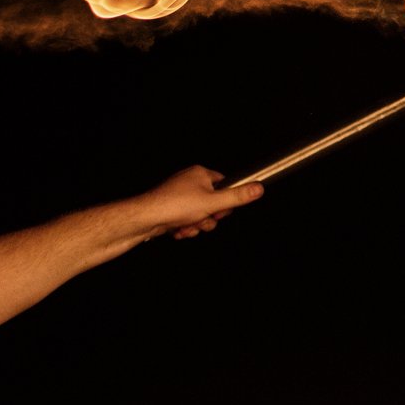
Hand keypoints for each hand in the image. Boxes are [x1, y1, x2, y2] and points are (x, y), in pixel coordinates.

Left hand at [138, 166, 263, 240]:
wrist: (145, 219)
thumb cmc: (175, 206)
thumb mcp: (213, 202)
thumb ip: (237, 197)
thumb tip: (259, 188)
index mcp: (200, 174)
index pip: (225, 186)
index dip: (225, 202)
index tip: (220, 211)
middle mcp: (189, 183)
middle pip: (212, 204)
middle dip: (209, 218)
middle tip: (201, 219)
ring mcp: (178, 197)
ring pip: (199, 215)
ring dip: (196, 226)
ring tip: (186, 225)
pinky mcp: (170, 210)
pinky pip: (186, 221)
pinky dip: (184, 228)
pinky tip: (177, 230)